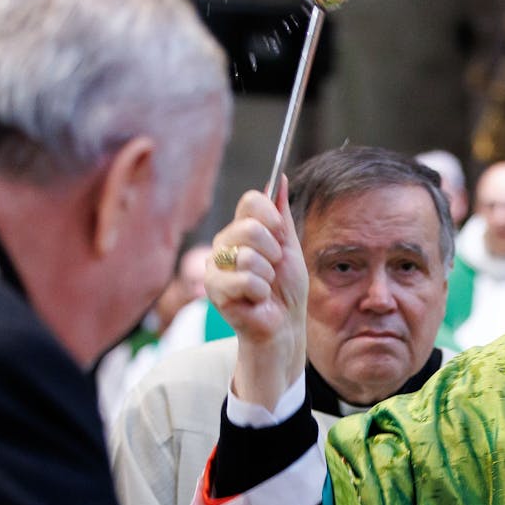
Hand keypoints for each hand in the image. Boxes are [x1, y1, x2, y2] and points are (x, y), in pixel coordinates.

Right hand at [205, 176, 308, 410]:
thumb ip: (282, 216)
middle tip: (273, 269)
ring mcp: (216, 265)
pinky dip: (260, 292)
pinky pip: (244, 280)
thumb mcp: (290, 248)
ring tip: (265, 287)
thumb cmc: (287, 290)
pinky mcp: (213, 288)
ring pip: (247, 255)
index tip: (280, 232)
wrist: (285, 326)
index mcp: (243, 229)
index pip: (251, 201)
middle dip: (273, 252)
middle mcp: (224, 242)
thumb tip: (280, 178)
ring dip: (267, 276)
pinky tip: (256, 300)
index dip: (270, 214)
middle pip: (249, 227)